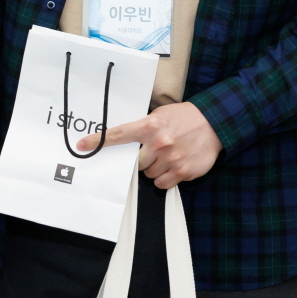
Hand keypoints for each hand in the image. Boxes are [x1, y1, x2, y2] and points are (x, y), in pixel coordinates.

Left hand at [77, 101, 222, 188]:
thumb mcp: (161, 114)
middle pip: (136, 163)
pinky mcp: (183, 172)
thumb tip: (125, 137)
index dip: (98, 141)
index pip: (118, 134)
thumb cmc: (185, 117)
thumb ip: (144, 126)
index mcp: (150, 126)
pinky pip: (163, 183)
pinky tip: (175, 166)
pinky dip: (166, 178)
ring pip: (149, 174)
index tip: (81, 145)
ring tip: (169, 156)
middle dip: (143, 159)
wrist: (215, 123)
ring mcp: (171, 159)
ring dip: (156, 169)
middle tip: (155, 151)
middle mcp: (159, 143)